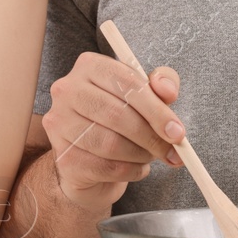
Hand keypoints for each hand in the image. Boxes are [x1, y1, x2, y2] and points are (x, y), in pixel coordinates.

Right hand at [42, 52, 185, 211]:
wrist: (89, 158)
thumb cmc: (120, 118)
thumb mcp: (146, 95)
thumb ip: (162, 85)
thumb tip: (168, 91)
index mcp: (90, 66)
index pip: (127, 83)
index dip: (156, 110)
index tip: (177, 131)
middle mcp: (67, 91)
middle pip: (117, 114)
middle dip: (151, 136)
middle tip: (172, 151)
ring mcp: (59, 124)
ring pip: (110, 143)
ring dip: (140, 154)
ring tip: (150, 155)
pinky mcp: (62, 156)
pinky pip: (105, 167)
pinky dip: (130, 171)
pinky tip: (136, 168)